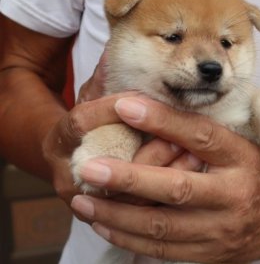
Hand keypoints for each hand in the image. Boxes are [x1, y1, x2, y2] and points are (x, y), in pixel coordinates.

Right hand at [44, 49, 202, 211]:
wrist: (71, 160)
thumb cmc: (87, 124)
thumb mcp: (90, 99)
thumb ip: (104, 78)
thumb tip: (120, 48)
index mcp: (59, 140)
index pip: (80, 122)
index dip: (109, 109)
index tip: (139, 100)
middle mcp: (67, 173)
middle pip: (111, 165)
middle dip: (149, 148)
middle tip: (182, 138)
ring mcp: (86, 199)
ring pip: (128, 194)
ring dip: (164, 173)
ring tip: (197, 158)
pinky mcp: (106, 215)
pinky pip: (137, 212)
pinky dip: (164, 195)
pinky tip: (189, 178)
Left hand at [71, 96, 259, 263]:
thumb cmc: (259, 169)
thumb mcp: (245, 141)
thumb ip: (206, 131)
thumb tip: (154, 112)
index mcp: (242, 157)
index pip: (200, 135)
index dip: (162, 120)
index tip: (125, 106)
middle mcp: (233, 194)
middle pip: (177, 188)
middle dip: (130, 179)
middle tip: (91, 167)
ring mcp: (221, 230)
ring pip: (162, 226)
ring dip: (119, 214)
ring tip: (84, 199)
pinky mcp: (210, 253)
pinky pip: (164, 249)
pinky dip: (129, 238)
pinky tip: (104, 224)